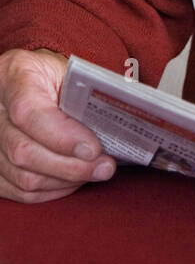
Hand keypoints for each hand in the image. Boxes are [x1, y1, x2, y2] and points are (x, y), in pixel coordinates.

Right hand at [0, 48, 115, 202]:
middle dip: (71, 166)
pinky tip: (73, 180)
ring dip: (65, 180)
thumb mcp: (69, 72)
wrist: (28, 82)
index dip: (62, 136)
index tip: (94, 149)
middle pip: (24, 151)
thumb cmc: (53, 77)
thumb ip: (84, 97)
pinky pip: (18, 191)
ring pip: (23, 176)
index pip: (28, 113)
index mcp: (12, 76)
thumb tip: (114, 131)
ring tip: (94, 172)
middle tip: (105, 167)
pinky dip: (51, 191)